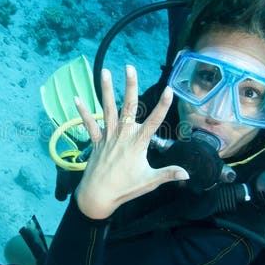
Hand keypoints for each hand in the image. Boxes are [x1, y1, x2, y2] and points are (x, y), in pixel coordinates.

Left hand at [73, 65, 189, 219]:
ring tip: (104, 71)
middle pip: (128, 107)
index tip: (169, 89)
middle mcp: (122, 135)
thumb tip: (188, 173)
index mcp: (138, 144)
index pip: (154, 121)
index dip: (163, 105)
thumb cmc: (126, 189)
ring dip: (105, 90)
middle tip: (130, 67)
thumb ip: (168, 174)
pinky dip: (82, 112)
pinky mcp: (96, 141)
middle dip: (130, 86)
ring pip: (107, 109)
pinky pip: (88, 124)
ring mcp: (108, 136)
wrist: (98, 196)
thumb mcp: (150, 181)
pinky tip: (76, 97)